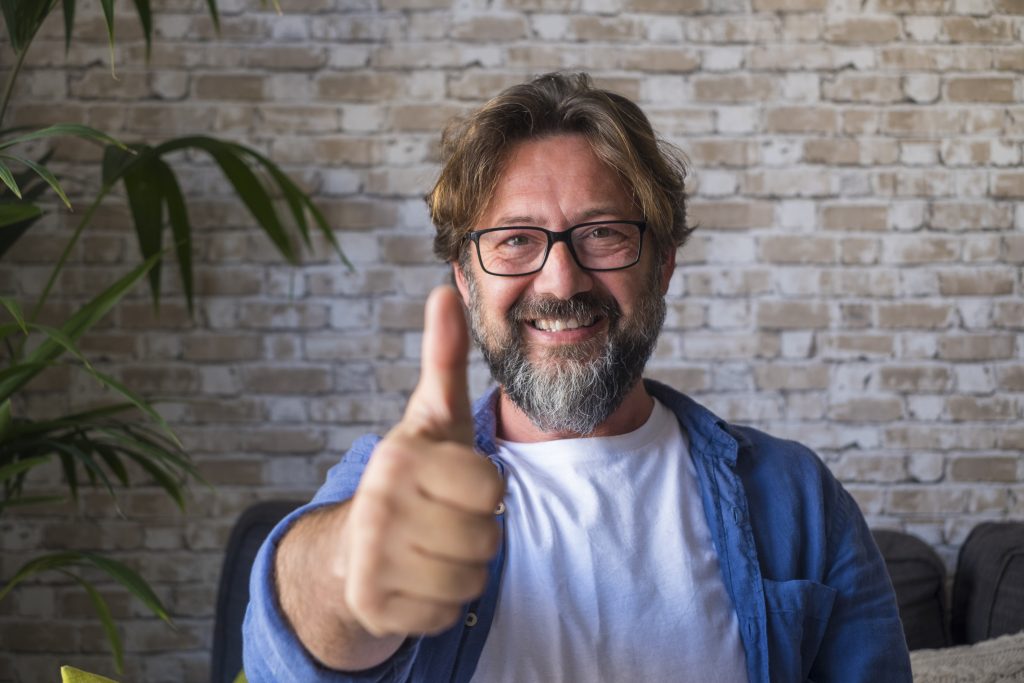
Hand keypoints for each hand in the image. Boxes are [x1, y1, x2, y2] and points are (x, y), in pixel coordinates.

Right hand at [339, 285, 503, 637]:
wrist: (353, 546)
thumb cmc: (411, 476)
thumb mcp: (431, 418)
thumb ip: (443, 358)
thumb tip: (443, 289)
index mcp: (401, 456)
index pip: (494, 490)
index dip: (486, 492)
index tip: (455, 484)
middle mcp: (379, 505)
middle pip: (486, 538)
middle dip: (477, 534)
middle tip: (444, 520)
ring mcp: (372, 558)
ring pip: (471, 580)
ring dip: (463, 568)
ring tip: (432, 547)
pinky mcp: (372, 604)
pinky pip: (447, 613)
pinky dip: (441, 603)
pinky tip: (417, 579)